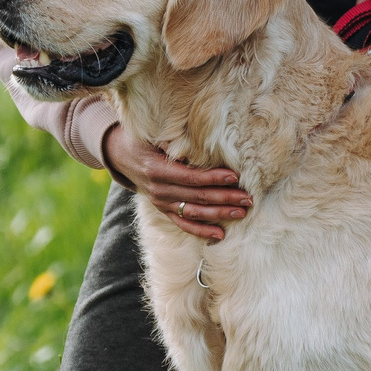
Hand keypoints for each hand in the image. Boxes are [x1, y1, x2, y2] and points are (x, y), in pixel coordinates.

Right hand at [103, 124, 250, 243]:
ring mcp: (161, 203)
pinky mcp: (164, 211)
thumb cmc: (145, 140)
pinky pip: (184, 224)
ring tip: (241, 212)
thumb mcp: (155, 136)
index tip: (235, 177)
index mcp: (157, 170)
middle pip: (197, 196)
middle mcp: (159, 190)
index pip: (191, 177)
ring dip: (220, 213)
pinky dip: (202, 231)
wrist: (122, 156)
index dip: (213, 178)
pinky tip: (221, 234)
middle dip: (225, 197)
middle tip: (248, 197)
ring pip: (194, 212)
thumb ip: (177, 142)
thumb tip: (206, 140)